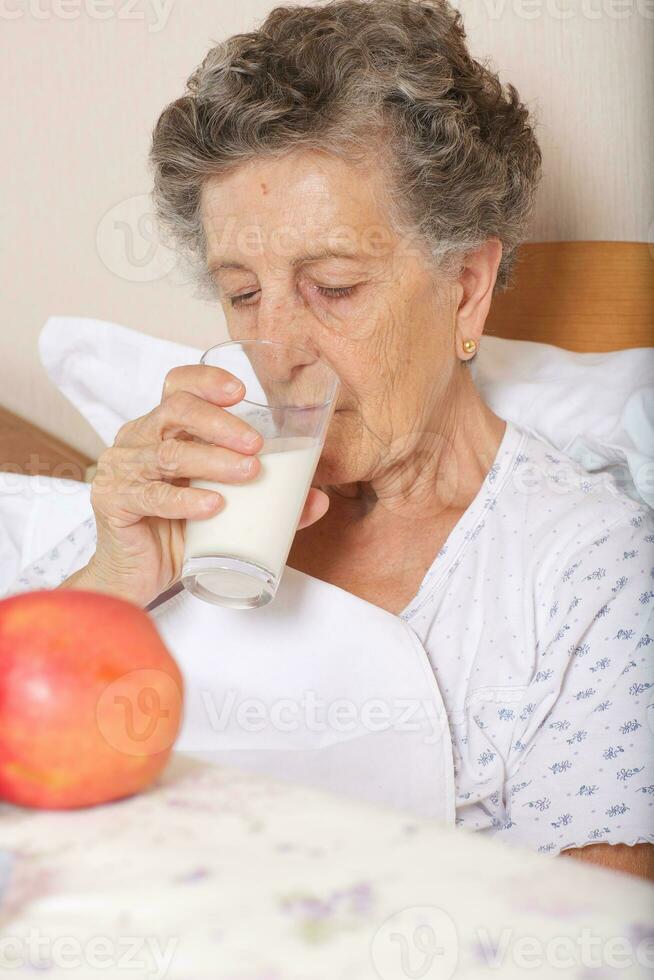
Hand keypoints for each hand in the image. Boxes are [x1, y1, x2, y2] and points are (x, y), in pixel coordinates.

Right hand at [63, 364, 329, 606]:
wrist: (135, 578)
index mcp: (162, 429)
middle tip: (257, 445)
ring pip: (167, 453)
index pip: (177, 386)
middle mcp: (137, 440)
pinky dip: (185, 500)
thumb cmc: (179, 534)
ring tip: (248, 472)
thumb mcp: (226, 511)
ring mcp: (121, 470)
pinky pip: (150, 496)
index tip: (241, 392)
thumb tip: (318, 500)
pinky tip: (213, 505)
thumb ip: (269, 502)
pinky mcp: (113, 503)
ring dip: (212, 460)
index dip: (206, 380)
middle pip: (174, 411)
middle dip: (220, 423)